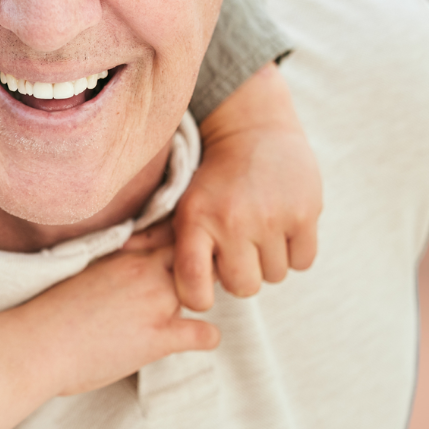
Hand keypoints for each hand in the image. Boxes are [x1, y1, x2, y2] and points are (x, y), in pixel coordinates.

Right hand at [0, 247, 217, 428]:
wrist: (35, 344)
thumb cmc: (47, 314)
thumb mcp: (80, 274)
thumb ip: (109, 267)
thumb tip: (118, 272)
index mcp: (122, 253)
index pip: (168, 232)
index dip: (179, 244)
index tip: (177, 256)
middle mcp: (144, 271)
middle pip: (194, 256)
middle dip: (199, 268)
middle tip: (194, 284)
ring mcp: (155, 303)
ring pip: (203, 289)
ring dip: (199, 300)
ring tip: (186, 312)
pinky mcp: (160, 337)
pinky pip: (207, 332)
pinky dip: (204, 337)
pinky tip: (191, 341)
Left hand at [160, 62, 321, 310]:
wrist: (255, 131)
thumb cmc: (212, 177)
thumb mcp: (181, 201)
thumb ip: (155, 232)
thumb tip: (123, 251)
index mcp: (195, 219)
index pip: (194, 285)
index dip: (198, 298)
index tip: (202, 291)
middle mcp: (232, 221)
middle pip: (243, 288)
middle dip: (240, 277)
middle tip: (237, 251)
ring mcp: (271, 218)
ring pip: (274, 276)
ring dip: (268, 262)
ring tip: (259, 233)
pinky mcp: (305, 214)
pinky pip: (302, 262)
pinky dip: (294, 253)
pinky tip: (281, 229)